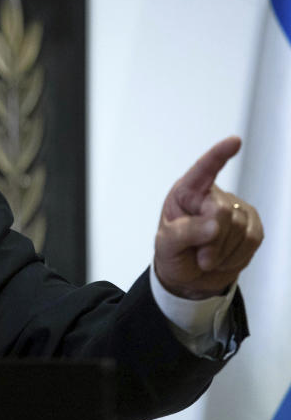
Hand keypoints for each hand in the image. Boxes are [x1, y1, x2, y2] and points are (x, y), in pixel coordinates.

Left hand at [153, 136, 264, 299]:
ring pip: (240, 229)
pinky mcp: (252, 226)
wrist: (190, 278)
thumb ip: (184, 233)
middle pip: (223, 211)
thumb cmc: (173, 254)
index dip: (218, 155)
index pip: (203, 170)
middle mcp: (212, 196)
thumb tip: (214, 225)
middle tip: (200, 255)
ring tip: (207, 257)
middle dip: (211, 239)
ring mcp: (235, 210)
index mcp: (186, 192)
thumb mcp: (166, 245)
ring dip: (222, 252)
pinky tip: (224, 258)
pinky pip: (253, 239)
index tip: (234, 141)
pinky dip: (236, 256)